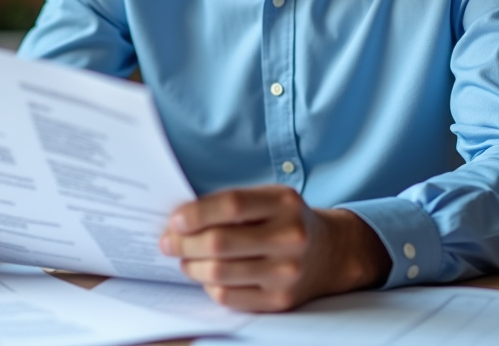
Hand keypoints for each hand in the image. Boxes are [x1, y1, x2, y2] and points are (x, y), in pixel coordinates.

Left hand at [159, 185, 390, 311]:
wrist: (331, 253)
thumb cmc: (287, 221)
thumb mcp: (270, 199)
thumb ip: (232, 204)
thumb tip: (181, 219)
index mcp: (285, 203)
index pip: (232, 205)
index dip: (197, 213)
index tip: (174, 220)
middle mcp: (290, 237)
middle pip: (220, 242)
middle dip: (184, 243)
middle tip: (167, 242)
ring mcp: (286, 272)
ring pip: (219, 273)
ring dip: (191, 266)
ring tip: (184, 259)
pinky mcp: (280, 301)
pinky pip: (229, 297)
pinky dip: (209, 286)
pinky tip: (206, 275)